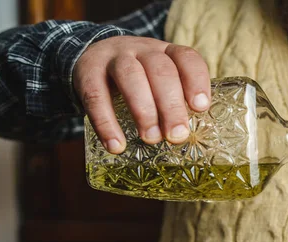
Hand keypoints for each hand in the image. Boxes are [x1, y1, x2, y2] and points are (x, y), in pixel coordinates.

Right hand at [73, 36, 210, 152]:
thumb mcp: (158, 81)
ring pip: (131, 76)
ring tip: (151, 138)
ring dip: (144, 110)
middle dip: (171, 105)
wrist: (91, 59)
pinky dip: (106, 123)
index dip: (196, 81)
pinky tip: (116, 145)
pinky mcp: (87, 72)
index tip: (200, 107)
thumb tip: (189, 138)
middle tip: (177, 135)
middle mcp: (142, 50)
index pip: (186, 58)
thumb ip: (175, 101)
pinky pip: (96, 96)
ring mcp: (114, 58)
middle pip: (160, 70)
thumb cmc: (139, 79)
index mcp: (166, 52)